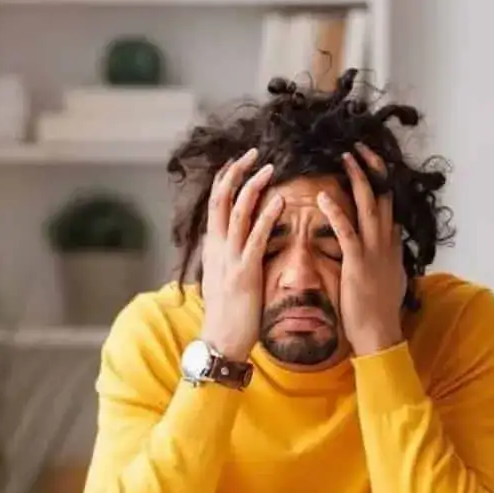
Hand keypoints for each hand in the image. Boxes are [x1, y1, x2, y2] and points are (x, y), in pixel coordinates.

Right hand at [199, 148, 283, 360]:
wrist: (221, 340)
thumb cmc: (227, 313)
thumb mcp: (223, 277)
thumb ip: (228, 256)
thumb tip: (235, 242)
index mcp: (212, 247)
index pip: (215, 203)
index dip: (225, 178)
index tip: (239, 160)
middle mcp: (217, 247)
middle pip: (221, 198)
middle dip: (236, 172)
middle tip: (253, 152)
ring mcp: (230, 258)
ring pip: (237, 211)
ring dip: (253, 186)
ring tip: (269, 168)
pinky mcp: (245, 272)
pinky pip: (256, 238)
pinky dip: (267, 217)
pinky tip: (281, 202)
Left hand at [317, 143, 405, 355]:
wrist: (380, 335)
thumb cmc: (377, 310)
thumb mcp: (386, 276)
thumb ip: (385, 255)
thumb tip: (388, 242)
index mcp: (392, 244)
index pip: (389, 203)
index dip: (381, 179)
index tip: (370, 159)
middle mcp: (387, 243)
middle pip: (383, 195)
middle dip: (372, 168)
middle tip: (357, 146)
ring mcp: (374, 252)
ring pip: (369, 206)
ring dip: (357, 179)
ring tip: (345, 157)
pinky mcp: (358, 265)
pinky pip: (347, 233)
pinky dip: (336, 212)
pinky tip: (323, 197)